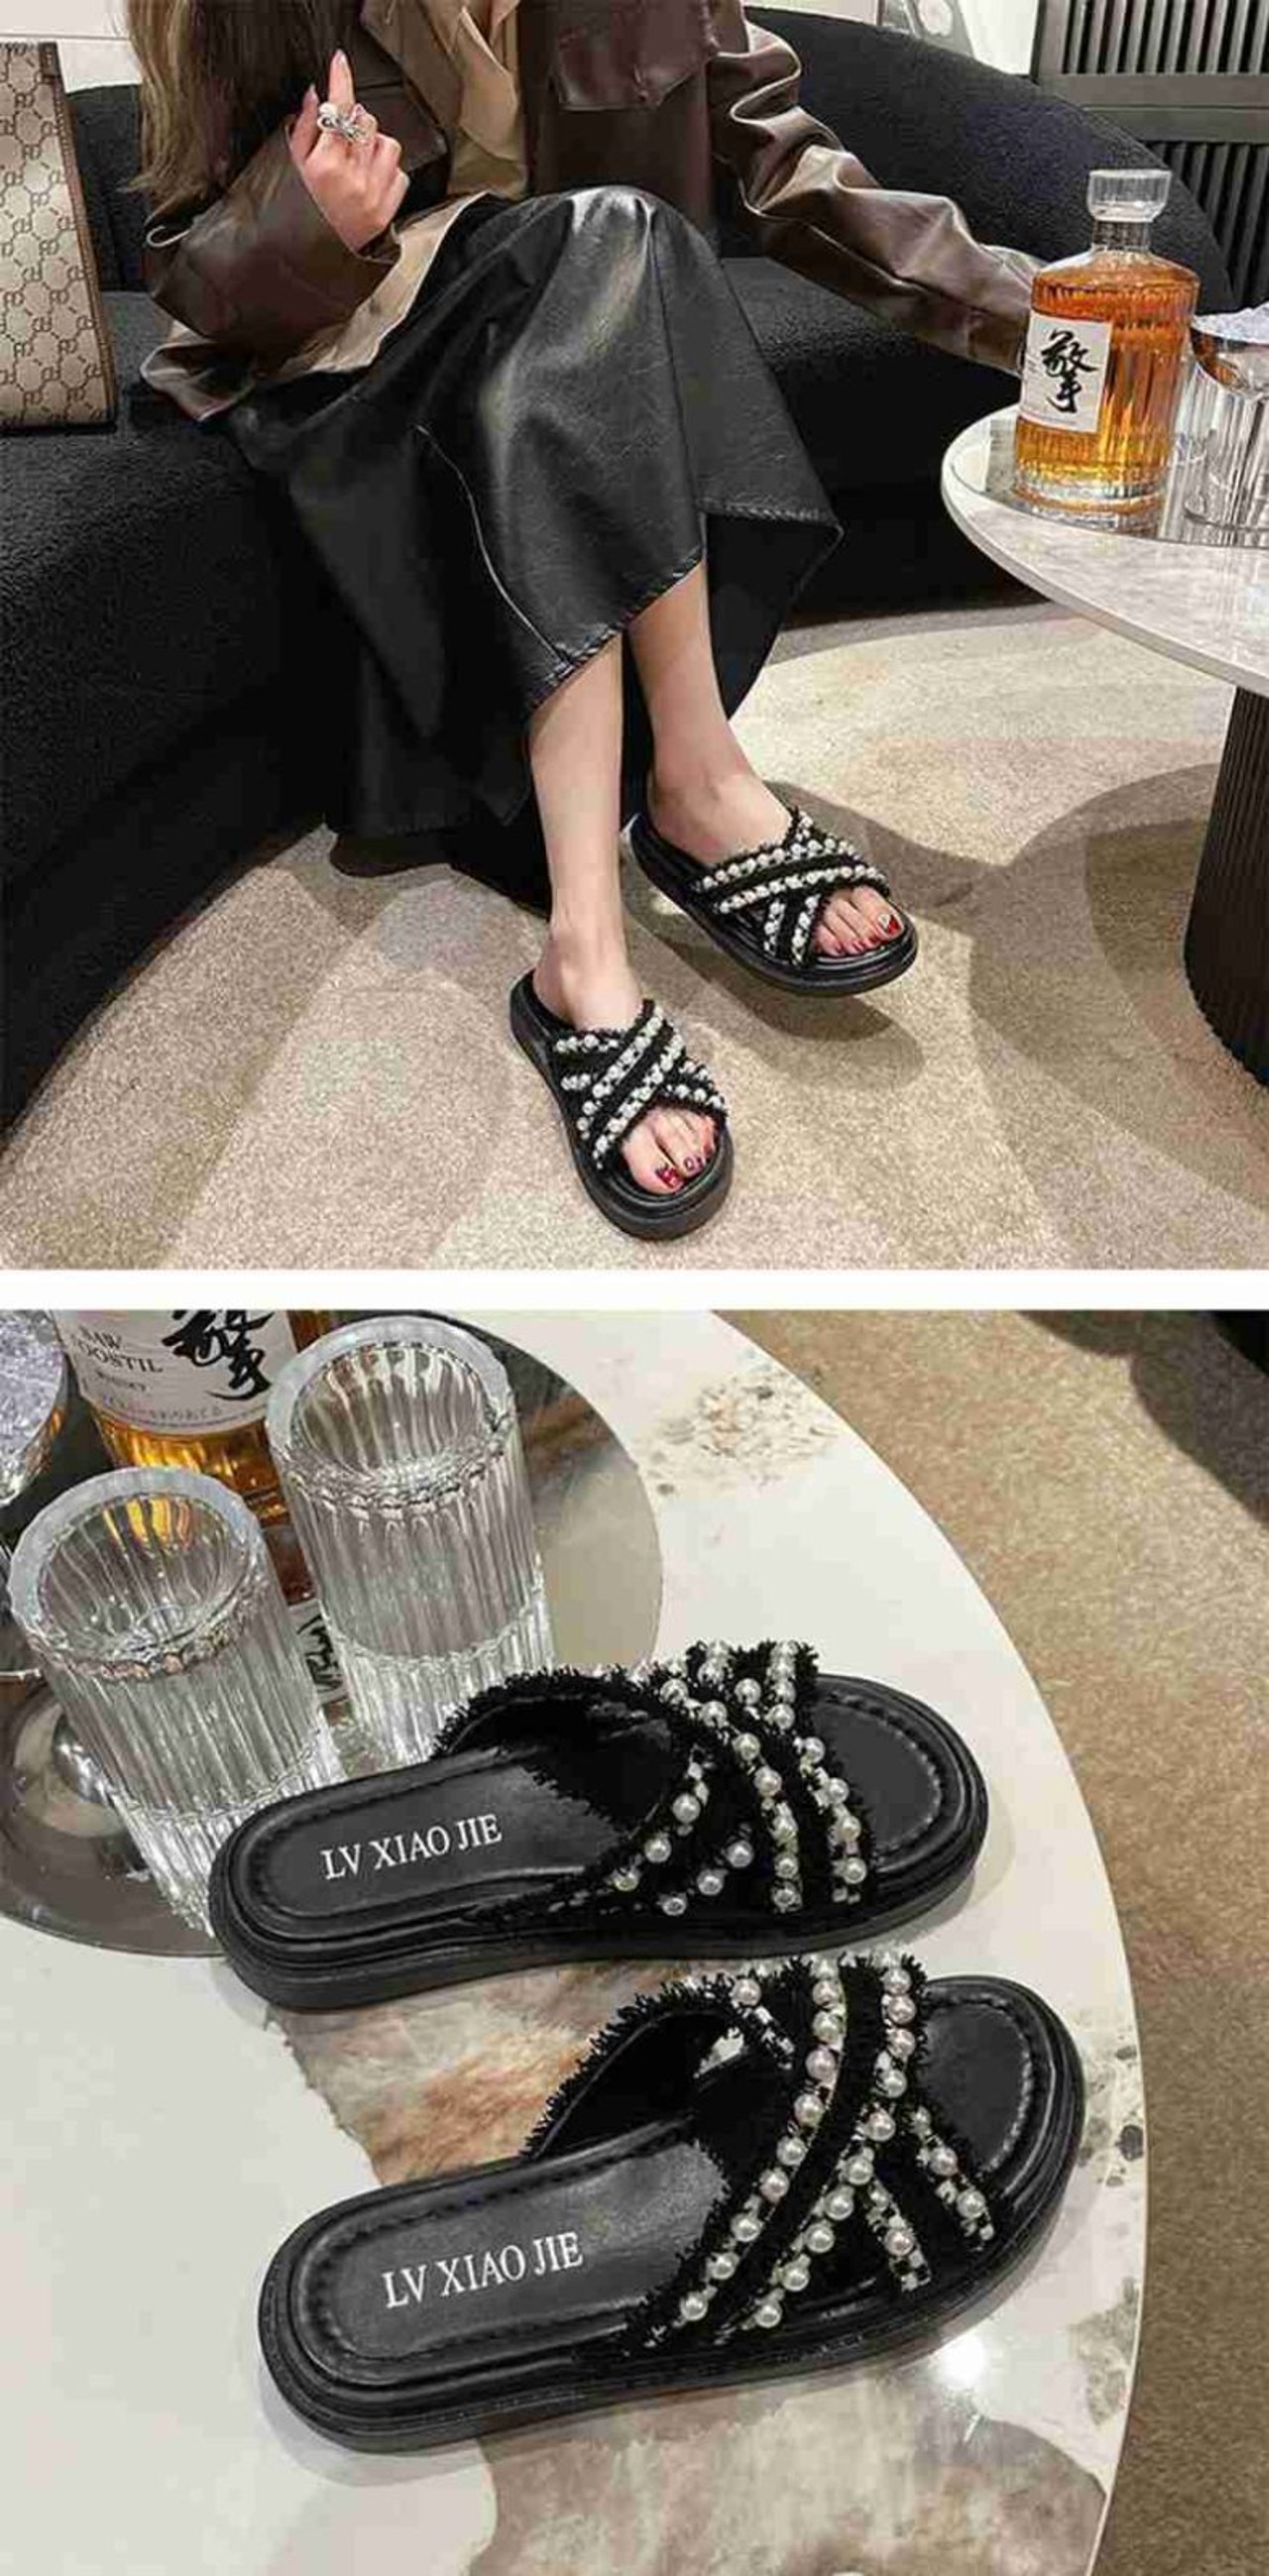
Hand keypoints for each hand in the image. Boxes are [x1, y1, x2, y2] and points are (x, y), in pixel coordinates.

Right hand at [289, 49, 408, 252]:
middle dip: (354, 122)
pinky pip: (400, 174)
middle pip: (366, 121)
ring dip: (374, 145)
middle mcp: (352, 179)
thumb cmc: (296, 214)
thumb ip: (304, 128)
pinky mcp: (387, 211)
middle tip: (339, 139)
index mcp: (324, 165)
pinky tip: (369, 183)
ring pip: (387, 144)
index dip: (341, 80)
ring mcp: (373, 195)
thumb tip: (314, 94)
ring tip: (355, 164)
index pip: (339, 108)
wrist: (310, 260)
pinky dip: (387, 172)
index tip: (340, 62)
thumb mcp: (292, 168)